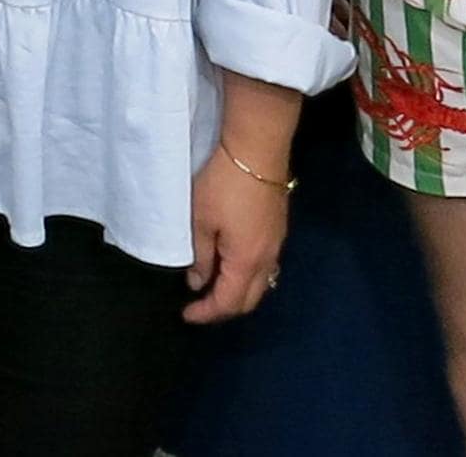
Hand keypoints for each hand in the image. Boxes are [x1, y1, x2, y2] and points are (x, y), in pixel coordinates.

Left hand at [184, 148, 290, 323]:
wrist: (257, 149)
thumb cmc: (223, 184)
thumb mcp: (200, 220)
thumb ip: (201, 256)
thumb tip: (198, 282)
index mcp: (246, 262)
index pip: (228, 302)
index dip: (206, 313)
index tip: (186, 315)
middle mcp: (267, 260)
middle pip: (249, 300)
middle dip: (224, 310)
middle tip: (200, 307)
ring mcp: (277, 245)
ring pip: (260, 285)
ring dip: (238, 294)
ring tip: (213, 289)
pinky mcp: (279, 230)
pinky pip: (265, 268)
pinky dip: (247, 277)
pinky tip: (232, 267)